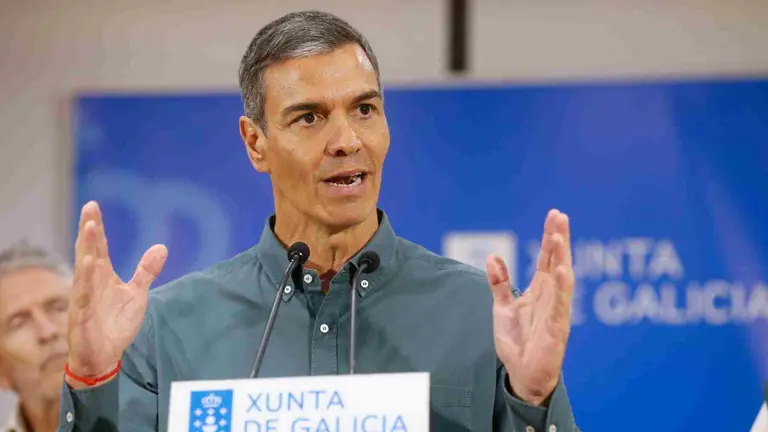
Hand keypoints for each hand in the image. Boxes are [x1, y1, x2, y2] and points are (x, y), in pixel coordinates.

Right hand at [67, 201, 167, 386]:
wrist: (103, 355)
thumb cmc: (115, 323)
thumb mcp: (136, 294)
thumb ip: (146, 271)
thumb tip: (161, 246)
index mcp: (102, 276)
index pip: (98, 246)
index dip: (96, 227)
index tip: (93, 205)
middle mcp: (90, 282)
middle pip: (89, 250)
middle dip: (89, 229)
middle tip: (90, 207)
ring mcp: (84, 297)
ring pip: (84, 268)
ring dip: (86, 247)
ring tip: (89, 227)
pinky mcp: (82, 313)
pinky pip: (84, 293)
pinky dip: (86, 278)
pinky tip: (89, 263)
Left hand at [486, 209, 574, 405]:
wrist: (522, 375)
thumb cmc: (518, 341)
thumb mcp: (502, 308)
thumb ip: (499, 283)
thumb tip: (492, 256)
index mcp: (540, 290)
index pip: (547, 258)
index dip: (550, 237)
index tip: (555, 214)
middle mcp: (552, 297)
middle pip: (557, 262)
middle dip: (559, 239)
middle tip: (560, 216)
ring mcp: (557, 312)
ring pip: (562, 279)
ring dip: (561, 257)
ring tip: (559, 236)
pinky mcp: (557, 329)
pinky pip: (561, 306)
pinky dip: (563, 288)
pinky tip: (564, 271)